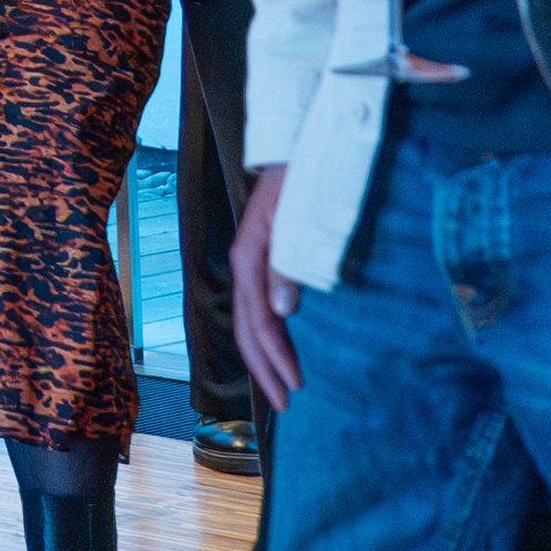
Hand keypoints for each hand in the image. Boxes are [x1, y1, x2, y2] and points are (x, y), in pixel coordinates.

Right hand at [226, 162, 302, 405]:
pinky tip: (280, 350)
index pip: (259, 320)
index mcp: (251, 256)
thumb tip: (282, 312)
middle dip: (264, 369)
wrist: (297, 144)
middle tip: (286, 406)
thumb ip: (290, 264)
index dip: (276, 356)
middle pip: (246, 328)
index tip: (297, 386)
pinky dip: (266, 336)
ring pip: (247, 321)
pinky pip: (256, 307)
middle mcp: (246, 264)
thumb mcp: (300, 218)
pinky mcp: (263, 260)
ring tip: (282, 388)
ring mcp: (253, 262)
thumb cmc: (304, 178)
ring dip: (263, 357)